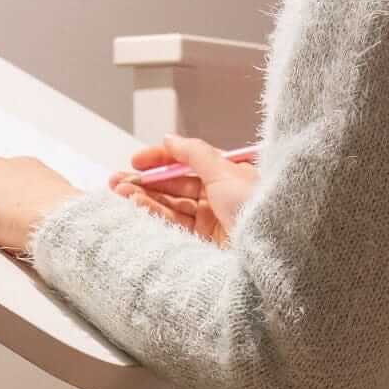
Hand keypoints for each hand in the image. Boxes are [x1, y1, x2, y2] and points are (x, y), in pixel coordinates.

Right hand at [110, 135, 258, 249]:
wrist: (270, 249)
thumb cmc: (257, 207)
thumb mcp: (224, 171)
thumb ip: (194, 153)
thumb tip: (170, 139)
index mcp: (228, 175)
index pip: (188, 162)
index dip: (161, 160)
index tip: (137, 161)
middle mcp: (219, 197)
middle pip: (175, 186)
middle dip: (145, 182)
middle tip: (118, 181)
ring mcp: (211, 221)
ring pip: (171, 206)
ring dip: (145, 199)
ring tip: (120, 194)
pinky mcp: (204, 243)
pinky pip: (173, 225)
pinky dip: (153, 215)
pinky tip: (136, 207)